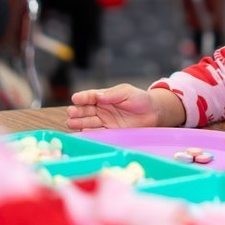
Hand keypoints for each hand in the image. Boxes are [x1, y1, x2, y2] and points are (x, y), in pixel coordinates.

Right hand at [67, 84, 181, 129]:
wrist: (153, 113)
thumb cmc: (140, 99)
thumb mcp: (126, 92)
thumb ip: (112, 94)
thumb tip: (97, 96)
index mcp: (105, 96)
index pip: (90, 96)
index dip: (82, 97)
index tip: (75, 99)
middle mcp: (102, 108)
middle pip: (86, 110)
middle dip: (77, 111)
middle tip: (71, 112)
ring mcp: (105, 120)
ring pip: (88, 121)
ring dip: (79, 122)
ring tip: (72, 123)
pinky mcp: (110, 131)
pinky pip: (97, 132)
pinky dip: (89, 132)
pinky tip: (83, 132)